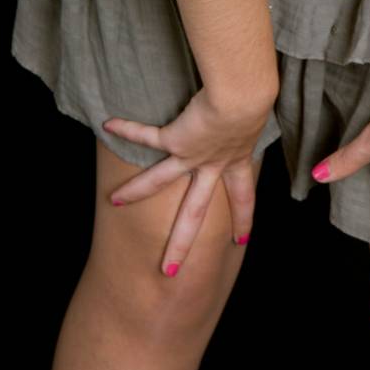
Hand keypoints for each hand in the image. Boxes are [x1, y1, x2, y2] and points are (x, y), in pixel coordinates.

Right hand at [101, 82, 276, 271]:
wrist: (244, 97)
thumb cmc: (256, 96)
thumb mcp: (260, 110)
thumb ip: (255, 113)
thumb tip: (261, 98)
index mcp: (237, 159)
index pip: (243, 196)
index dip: (243, 217)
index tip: (243, 240)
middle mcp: (212, 165)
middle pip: (195, 213)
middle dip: (182, 242)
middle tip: (170, 273)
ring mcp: (192, 157)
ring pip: (159, 182)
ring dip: (135, 191)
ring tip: (113, 202)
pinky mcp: (176, 139)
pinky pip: (147, 136)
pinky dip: (127, 128)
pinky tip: (108, 124)